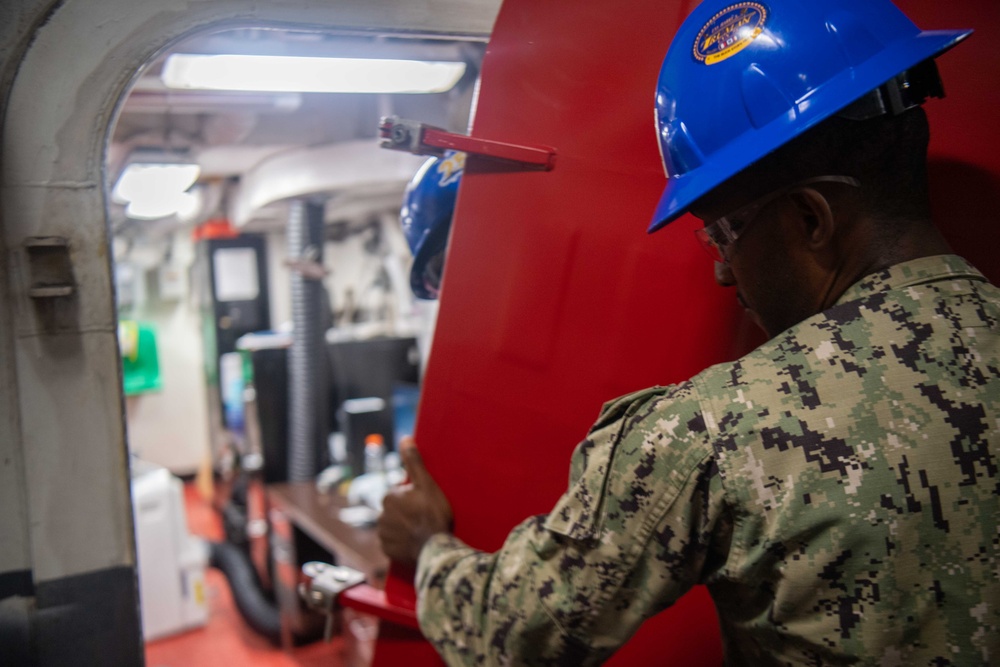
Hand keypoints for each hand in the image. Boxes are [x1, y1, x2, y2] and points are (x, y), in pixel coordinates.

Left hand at [377, 437, 453, 564]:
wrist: (435, 548)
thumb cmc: (433, 513)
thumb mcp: (426, 484)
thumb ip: (413, 461)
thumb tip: (405, 438)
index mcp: (388, 497)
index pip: (399, 494)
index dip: (413, 499)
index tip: (425, 505)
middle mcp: (381, 516)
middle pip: (395, 511)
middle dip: (407, 513)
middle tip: (424, 518)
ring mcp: (383, 535)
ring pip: (393, 527)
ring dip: (403, 528)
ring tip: (421, 532)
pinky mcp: (387, 551)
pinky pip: (393, 544)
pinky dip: (401, 543)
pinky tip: (415, 542)